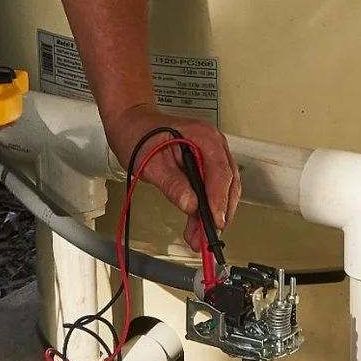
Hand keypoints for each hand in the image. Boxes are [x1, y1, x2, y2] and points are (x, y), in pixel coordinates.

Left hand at [105, 109, 240, 248]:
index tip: (215, 222)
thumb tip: (190, 203)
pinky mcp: (206, 164)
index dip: (219, 201)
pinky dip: (206, 209)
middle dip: (219, 213)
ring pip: (224, 189)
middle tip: (207, 237)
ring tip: (200, 238)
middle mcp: (213, 144)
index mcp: (204, 137)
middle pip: (228, 184)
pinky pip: (213, 188)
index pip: (221, 173)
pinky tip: (198, 225)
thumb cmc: (139, 134)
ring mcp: (212, 154)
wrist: (132, 123)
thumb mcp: (150, 162)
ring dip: (213, 215)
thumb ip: (172, 183)